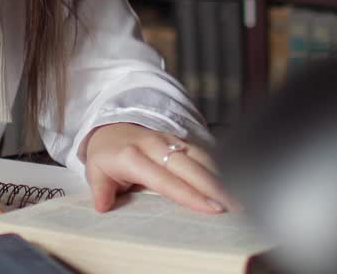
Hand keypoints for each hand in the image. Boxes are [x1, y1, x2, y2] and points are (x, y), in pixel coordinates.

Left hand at [82, 123, 229, 214]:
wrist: (110, 128)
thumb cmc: (107, 155)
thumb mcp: (96, 173)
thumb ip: (101, 191)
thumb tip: (104, 206)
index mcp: (133, 156)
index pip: (166, 180)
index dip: (190, 195)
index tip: (212, 208)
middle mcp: (154, 145)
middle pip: (190, 167)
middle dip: (215, 187)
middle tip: (236, 205)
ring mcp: (169, 139)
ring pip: (201, 156)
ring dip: (222, 176)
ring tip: (240, 197)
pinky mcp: (179, 138)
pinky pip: (202, 151)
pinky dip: (218, 166)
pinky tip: (232, 179)